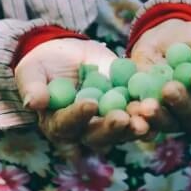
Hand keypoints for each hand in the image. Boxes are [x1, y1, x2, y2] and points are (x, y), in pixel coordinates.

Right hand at [14, 38, 149, 153]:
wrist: (65, 55)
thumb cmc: (42, 65)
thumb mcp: (32, 70)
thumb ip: (32, 86)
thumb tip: (34, 102)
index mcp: (57, 125)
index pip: (68, 124)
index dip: (78, 116)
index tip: (90, 103)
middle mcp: (83, 132)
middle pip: (98, 136)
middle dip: (112, 128)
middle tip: (124, 117)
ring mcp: (105, 123)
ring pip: (122, 131)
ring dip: (135, 125)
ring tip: (146, 115)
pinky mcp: (124, 110)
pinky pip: (138, 116)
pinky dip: (149, 112)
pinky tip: (158, 105)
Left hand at [129, 19, 190, 134]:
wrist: (166, 38)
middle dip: (180, 103)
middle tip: (169, 89)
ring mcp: (174, 117)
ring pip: (168, 123)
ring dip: (157, 116)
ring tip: (145, 105)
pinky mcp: (151, 115)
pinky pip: (145, 123)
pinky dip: (137, 121)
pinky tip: (129, 113)